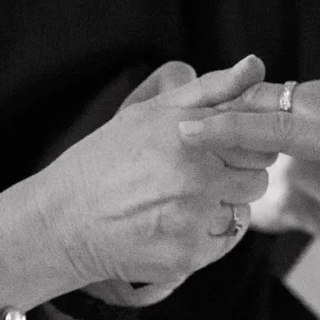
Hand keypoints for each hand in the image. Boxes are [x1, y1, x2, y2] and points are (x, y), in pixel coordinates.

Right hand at [0, 56, 276, 312]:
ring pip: (243, 209)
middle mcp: (196, 176)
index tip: (222, 146)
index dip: (242, 141)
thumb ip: (211, 88)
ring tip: (180, 200)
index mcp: (191, 134)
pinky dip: (207, 234)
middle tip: (195, 174)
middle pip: (257, 175)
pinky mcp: (189, 256)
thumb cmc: (105, 159)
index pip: (256, 135)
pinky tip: (172, 224)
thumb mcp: (151, 112)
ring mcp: (193, 220)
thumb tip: (256, 63)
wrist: (62, 221)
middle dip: (236, 173)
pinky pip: (224, 241)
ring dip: (222, 204)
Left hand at [181, 65, 319, 248]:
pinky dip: (228, 128)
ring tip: (174, 126)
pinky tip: (194, 133)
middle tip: (185, 119)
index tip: (231, 120)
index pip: (307, 106)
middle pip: (278, 99)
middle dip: (233, 109)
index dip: (267, 115)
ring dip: (220, 117)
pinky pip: (268, 124)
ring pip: (266, 106)